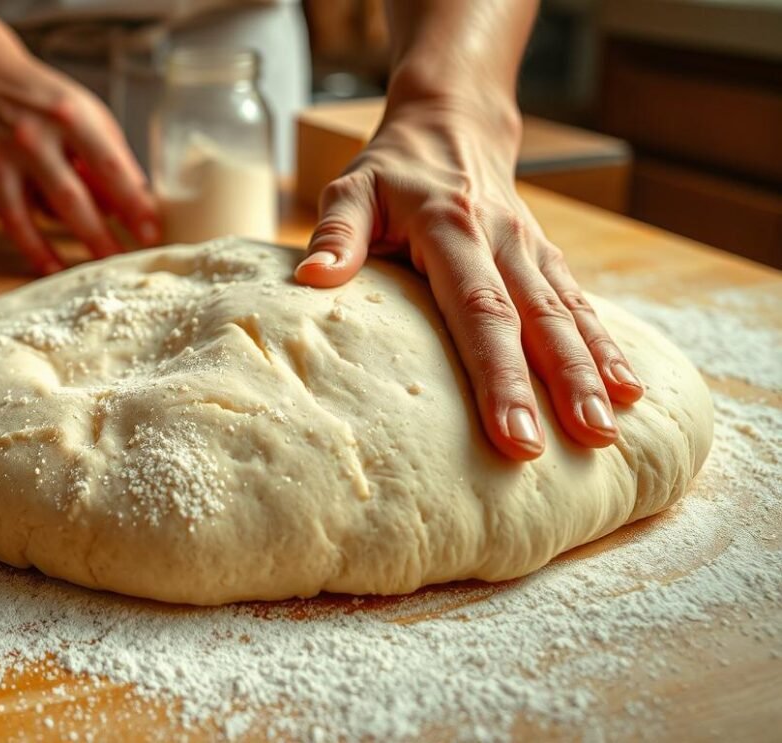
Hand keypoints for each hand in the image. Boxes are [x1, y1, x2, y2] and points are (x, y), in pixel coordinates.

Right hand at [0, 47, 159, 273]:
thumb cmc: (39, 100)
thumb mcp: (81, 113)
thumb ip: (106, 156)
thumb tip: (131, 207)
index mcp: (69, 116)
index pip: (108, 166)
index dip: (132, 203)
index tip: (151, 233)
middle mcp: (33, 138)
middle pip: (73, 197)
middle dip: (102, 235)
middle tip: (126, 261)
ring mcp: (2, 160)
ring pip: (36, 215)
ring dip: (68, 247)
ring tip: (96, 269)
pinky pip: (12, 221)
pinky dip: (33, 248)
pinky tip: (53, 267)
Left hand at [294, 96, 643, 459]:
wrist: (451, 122)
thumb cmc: (390, 171)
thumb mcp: (352, 189)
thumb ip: (335, 232)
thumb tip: (312, 279)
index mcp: (450, 227)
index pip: (479, 307)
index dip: (499, 370)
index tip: (511, 430)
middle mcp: (501, 237)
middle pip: (535, 318)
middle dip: (562, 384)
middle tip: (583, 442)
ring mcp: (530, 246)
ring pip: (567, 313)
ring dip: (592, 371)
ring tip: (610, 430)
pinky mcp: (546, 255)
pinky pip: (579, 303)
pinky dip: (605, 345)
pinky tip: (627, 389)